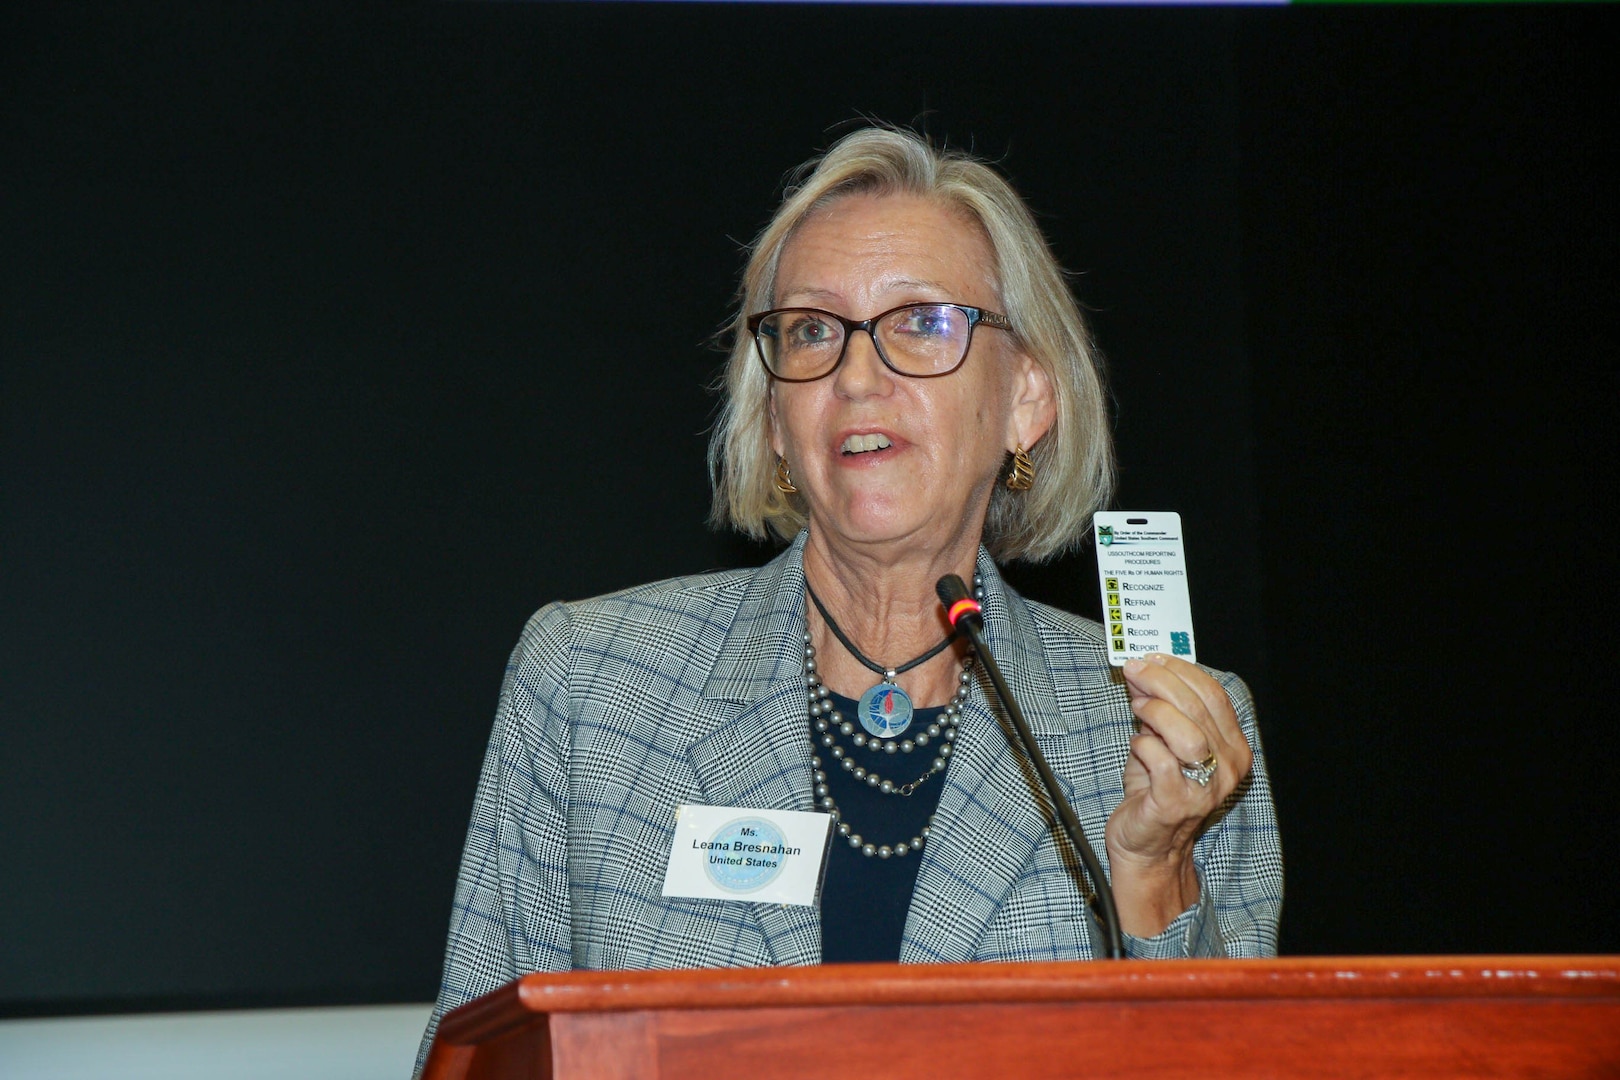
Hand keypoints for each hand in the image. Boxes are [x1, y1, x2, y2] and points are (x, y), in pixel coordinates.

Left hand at [1105, 653, 1251, 935]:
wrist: (1147, 846)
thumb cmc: (1155, 791)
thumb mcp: (1162, 741)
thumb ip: (1160, 708)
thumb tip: (1143, 670)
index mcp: (1232, 747)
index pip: (1214, 695)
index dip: (1182, 671)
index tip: (1153, 658)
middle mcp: (1227, 767)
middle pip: (1199, 707)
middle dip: (1162, 681)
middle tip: (1135, 671)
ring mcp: (1206, 787)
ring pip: (1188, 732)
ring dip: (1157, 711)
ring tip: (1137, 709)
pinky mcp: (1177, 803)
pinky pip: (1161, 759)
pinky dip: (1143, 745)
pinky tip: (1136, 746)